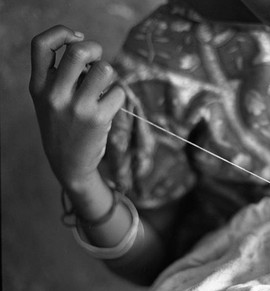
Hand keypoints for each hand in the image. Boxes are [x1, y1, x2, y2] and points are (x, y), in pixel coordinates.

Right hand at [29, 25, 124, 189]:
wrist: (68, 164)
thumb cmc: (63, 124)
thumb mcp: (49, 99)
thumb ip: (60, 74)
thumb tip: (89, 50)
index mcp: (38, 86)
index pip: (41, 44)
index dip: (61, 32)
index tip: (76, 38)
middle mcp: (54, 95)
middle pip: (79, 51)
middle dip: (95, 48)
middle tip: (97, 60)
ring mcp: (76, 107)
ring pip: (105, 69)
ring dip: (109, 74)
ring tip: (102, 87)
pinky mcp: (97, 119)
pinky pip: (118, 91)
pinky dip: (117, 96)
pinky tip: (107, 107)